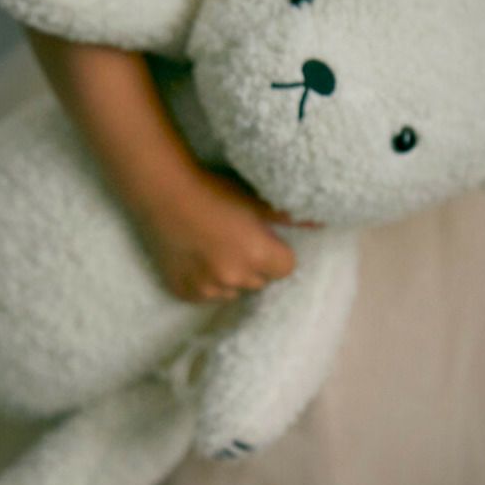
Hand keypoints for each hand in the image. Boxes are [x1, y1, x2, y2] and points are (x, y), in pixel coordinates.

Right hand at [137, 167, 307, 302]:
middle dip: (254, 266)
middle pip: (260, 282)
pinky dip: (204, 282)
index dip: (277, 254)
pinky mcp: (183, 292)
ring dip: (229, 277)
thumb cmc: (211, 189)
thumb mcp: (254, 200)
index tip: (263, 239)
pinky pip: (204, 295)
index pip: (285, 269)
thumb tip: (322, 223)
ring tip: (214, 249)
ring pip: (232, 291)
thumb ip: (289, 216)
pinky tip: (196, 258)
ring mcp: (207, 288)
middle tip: (236, 240)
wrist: (161, 191)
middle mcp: (235, 278)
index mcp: (258, 255)